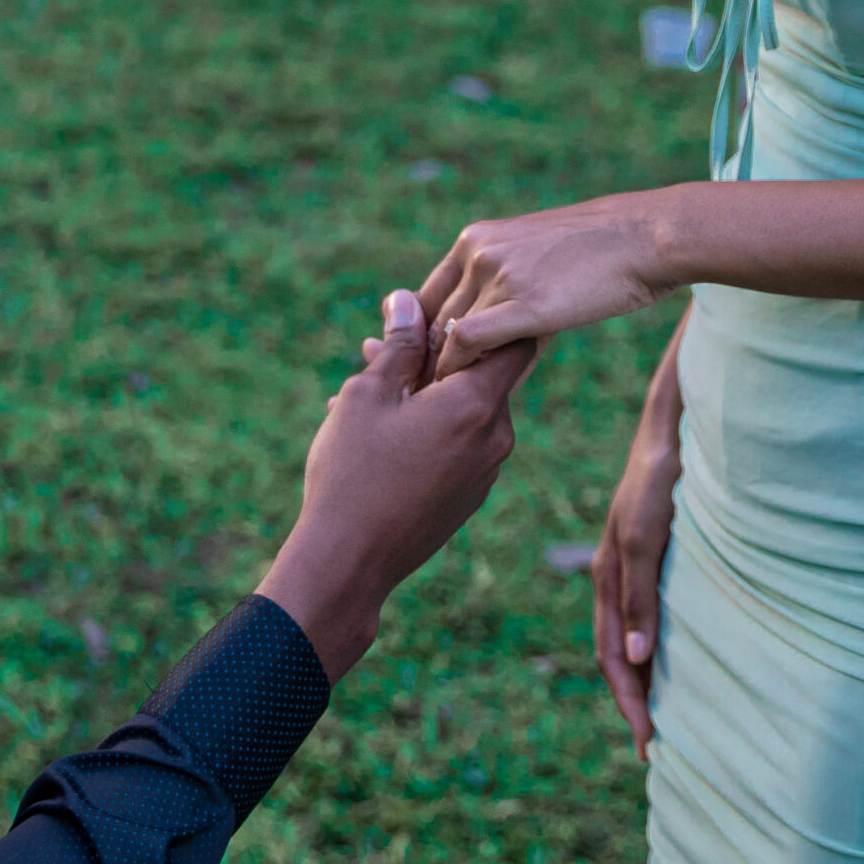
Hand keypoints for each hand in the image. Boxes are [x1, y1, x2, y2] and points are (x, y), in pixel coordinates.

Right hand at [256, 290, 534, 679]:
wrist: (349, 563)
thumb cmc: (354, 472)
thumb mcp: (368, 395)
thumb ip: (397, 345)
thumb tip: (408, 300)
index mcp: (477, 405)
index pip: (514, 340)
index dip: (488, 315)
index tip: (458, 304)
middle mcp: (495, 438)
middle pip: (483, 375)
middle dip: (437, 355)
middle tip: (380, 347)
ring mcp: (484, 472)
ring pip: (465, 411)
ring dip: (426, 392)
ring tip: (366, 389)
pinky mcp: (468, 497)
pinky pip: (457, 445)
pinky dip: (428, 427)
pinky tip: (377, 430)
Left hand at [417, 194, 668, 379]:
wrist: (643, 235)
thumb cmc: (599, 253)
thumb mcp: (535, 258)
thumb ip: (502, 288)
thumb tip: (483, 339)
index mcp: (473, 240)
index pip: (424, 298)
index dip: (419, 340)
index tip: (424, 373)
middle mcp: (476, 253)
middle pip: (430, 321)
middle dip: (426, 363)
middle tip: (425, 399)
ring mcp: (497, 275)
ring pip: (446, 335)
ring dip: (445, 374)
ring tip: (447, 406)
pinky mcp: (523, 302)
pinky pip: (469, 343)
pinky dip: (463, 371)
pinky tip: (475, 392)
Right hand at [593, 409, 679, 755]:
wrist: (675, 429)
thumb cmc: (659, 481)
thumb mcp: (644, 538)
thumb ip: (638, 597)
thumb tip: (633, 660)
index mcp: (607, 577)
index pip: (610, 656)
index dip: (629, 701)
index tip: (650, 745)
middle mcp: (617, 576)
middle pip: (617, 652)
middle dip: (633, 700)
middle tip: (656, 748)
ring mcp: (635, 564)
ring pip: (632, 635)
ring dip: (643, 676)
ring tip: (666, 713)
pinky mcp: (657, 552)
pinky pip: (651, 612)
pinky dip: (657, 645)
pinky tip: (678, 656)